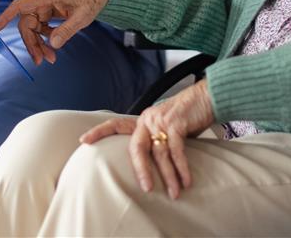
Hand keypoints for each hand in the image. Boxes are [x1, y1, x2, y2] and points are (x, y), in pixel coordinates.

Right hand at [0, 0, 109, 64]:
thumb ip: (68, 29)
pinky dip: (44, 40)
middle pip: (26, 24)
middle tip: (41, 61)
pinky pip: (39, 28)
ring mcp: (42, 5)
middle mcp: (40, 0)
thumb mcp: (83, 16)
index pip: (20, 5)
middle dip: (32, 43)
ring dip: (38, 45)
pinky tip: (53, 48)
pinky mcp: (47, 11)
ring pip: (32, 29)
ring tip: (51, 58)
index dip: (6, 17)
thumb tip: (53, 44)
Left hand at [79, 79, 215, 199]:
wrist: (206, 97)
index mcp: (142, 120)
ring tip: (175, 193)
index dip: (99, 132)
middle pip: (136, 147)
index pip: (116, 124)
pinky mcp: (176, 123)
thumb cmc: (187, 115)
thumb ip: (158, 140)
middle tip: (147, 188)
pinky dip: (182, 168)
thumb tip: (156, 164)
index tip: (84, 141)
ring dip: (170, 176)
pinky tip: (186, 181)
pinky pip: (176, 151)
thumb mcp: (167, 126)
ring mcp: (161, 120)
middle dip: (141, 170)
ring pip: (160, 154)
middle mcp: (147, 119)